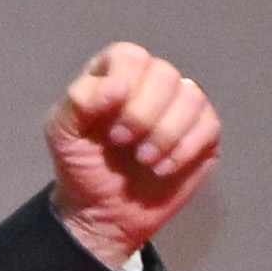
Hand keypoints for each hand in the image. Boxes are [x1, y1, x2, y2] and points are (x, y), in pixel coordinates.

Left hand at [43, 40, 219, 260]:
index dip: (125, 84)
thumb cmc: (82, 166)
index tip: (109, 123)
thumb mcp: (62, 133)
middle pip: (165, 74)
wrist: (102, 214)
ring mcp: (180, 107)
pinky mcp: (202, 134)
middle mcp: (151, 83)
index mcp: (116, 74)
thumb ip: (79, 102)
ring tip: (144, 161)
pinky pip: (209, 125)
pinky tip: (162, 169)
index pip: (130, 57)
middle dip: (145, 113)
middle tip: (123, 143)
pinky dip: (185, 149)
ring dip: (166, 133)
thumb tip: (118, 87)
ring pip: (192, 96)